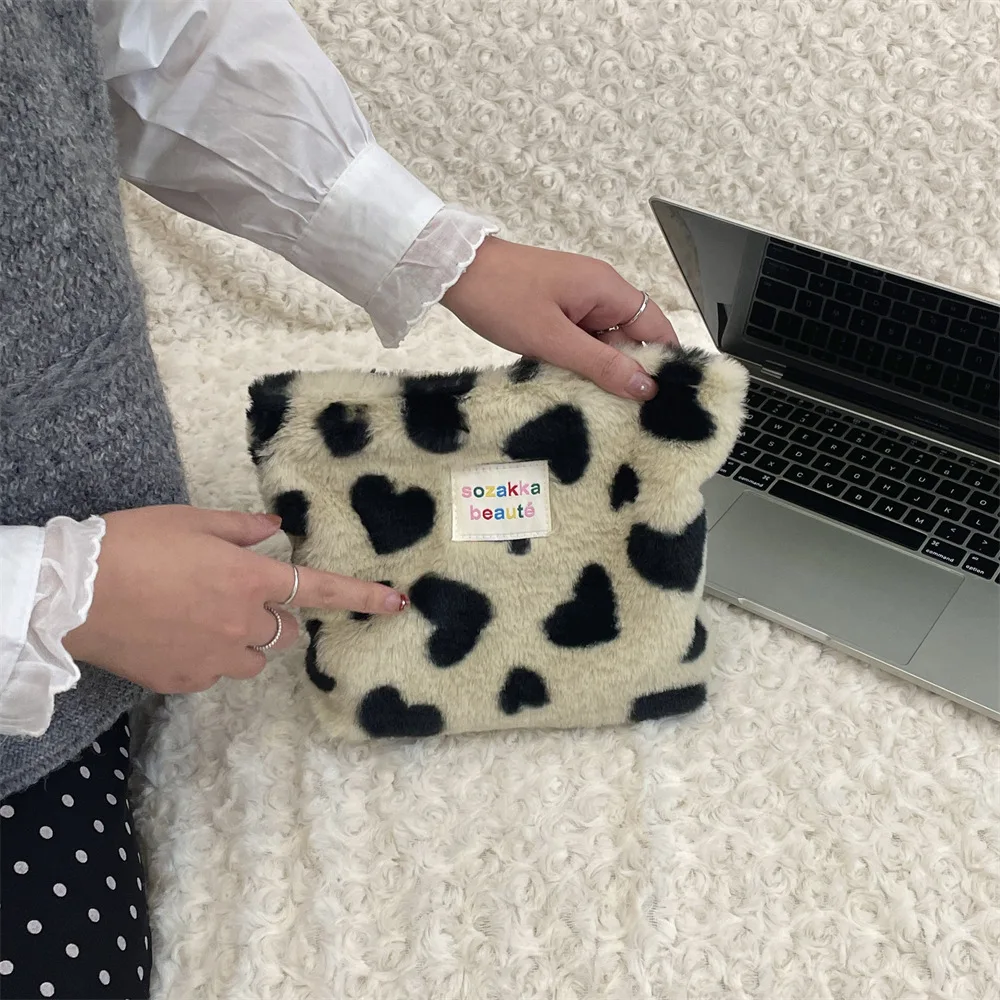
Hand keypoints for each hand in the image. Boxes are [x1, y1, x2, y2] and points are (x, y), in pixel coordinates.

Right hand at [63, 505, 407, 693]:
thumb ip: (242, 529)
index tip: (396, 604)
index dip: (361, 597)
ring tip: (201, 617)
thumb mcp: (191, 521)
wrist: (74, 592)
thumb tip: (275, 529)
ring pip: (254, 659)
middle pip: (286, 632)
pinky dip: (209, 658)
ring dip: (245, 641)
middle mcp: (242, 623)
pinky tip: (176, 636)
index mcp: (250, 578)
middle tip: (238, 597)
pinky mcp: (186, 681)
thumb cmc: (133, 544)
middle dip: (276, 619)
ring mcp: (216, 657)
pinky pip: (215, 673)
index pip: (319, 590)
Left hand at [441, 237, 678, 399]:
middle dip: (630, 372)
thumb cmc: (501, 298)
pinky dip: (580, 361)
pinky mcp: (559, 308)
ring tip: (600, 407)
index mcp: (607, 289)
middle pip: (632, 337)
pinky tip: (572, 385)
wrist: (454, 271)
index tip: (663, 401)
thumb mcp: (551, 339)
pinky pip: (582, 339)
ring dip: (601, 370)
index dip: (664, 363)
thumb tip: (646, 387)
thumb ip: (600, 364)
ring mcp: (578, 299)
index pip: (656, 328)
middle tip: (629, 416)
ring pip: (605, 342)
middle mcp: (600, 290)